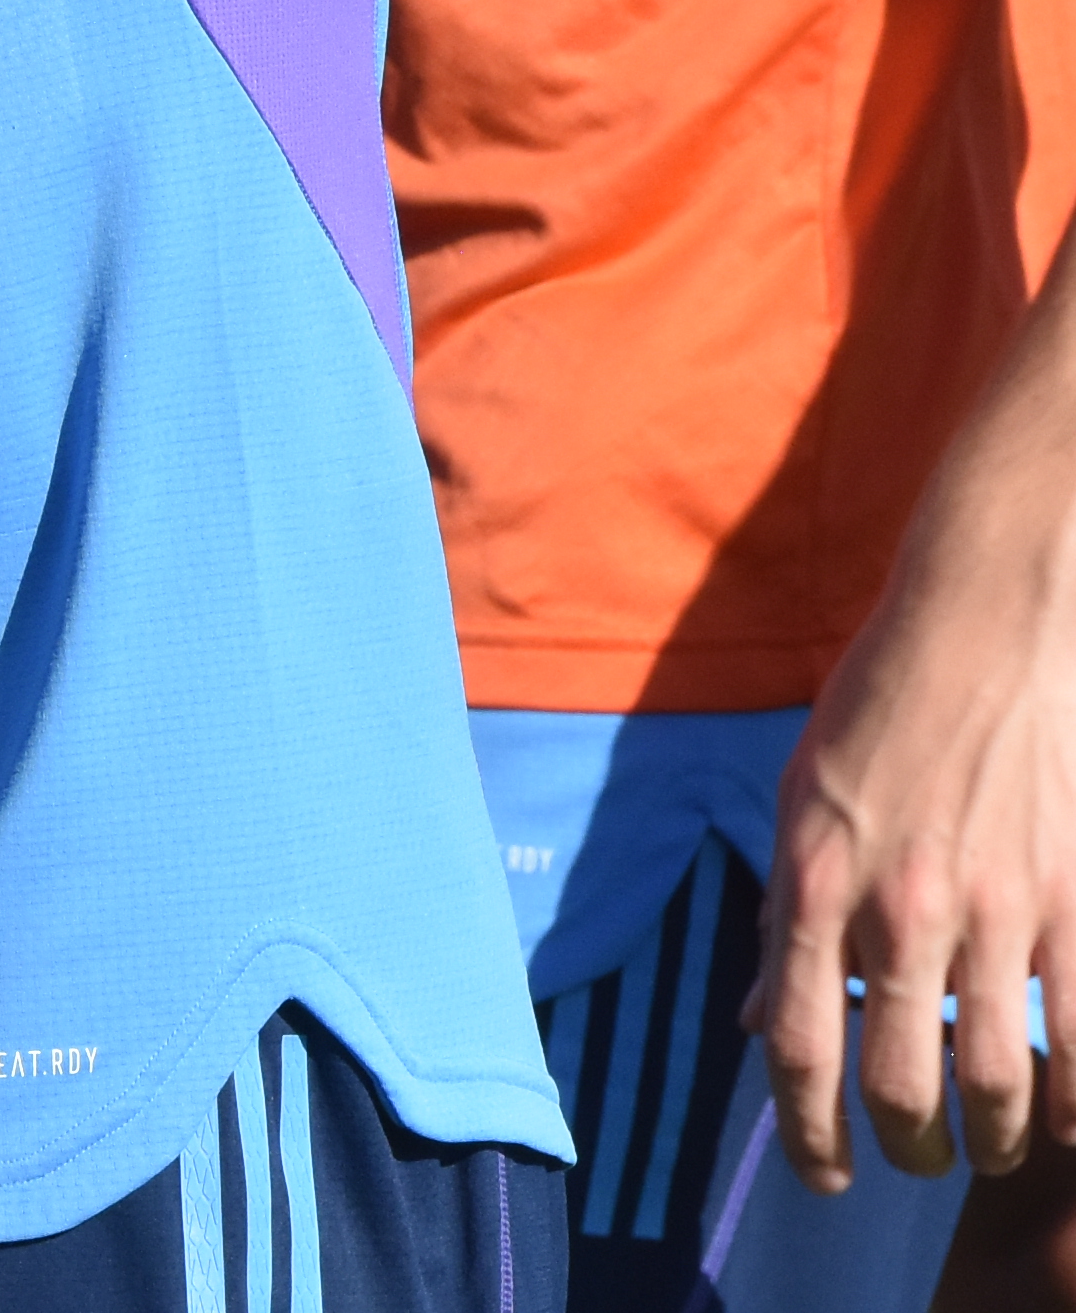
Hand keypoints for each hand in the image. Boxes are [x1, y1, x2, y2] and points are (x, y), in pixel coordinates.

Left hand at [763, 498, 1075, 1188]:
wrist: (983, 630)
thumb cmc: (878, 709)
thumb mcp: (795, 802)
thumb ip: (784, 916)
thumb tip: (760, 1020)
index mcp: (814, 883)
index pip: (797, 1046)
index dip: (809, 1134)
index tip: (826, 1174)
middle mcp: (899, 909)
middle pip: (901, 1084)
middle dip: (908, 1148)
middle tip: (917, 1161)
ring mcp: (996, 909)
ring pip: (1001, 1077)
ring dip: (999, 1137)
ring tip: (996, 1148)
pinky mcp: (1073, 898)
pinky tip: (1074, 1118)